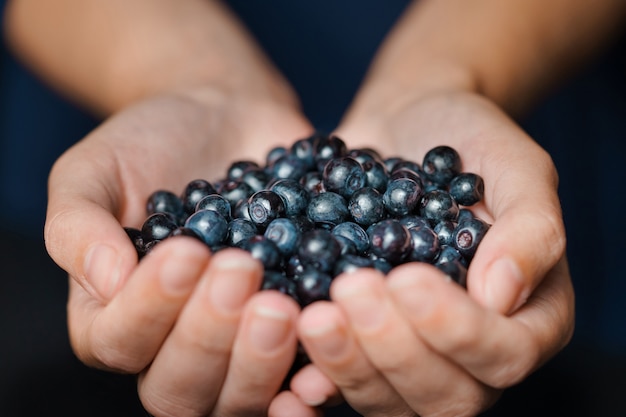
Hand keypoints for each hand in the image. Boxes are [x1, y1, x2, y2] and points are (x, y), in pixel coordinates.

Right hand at [44, 87, 311, 415]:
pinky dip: (315, 375)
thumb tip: (106, 281)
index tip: (187, 251)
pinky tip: (324, 350)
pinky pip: (300, 374)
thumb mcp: (96, 169)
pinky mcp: (289, 329)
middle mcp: (173, 343)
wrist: (228, 118)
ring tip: (281, 305)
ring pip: (238, 397)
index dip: (150, 309)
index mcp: (115, 314)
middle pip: (180, 389)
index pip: (119, 341)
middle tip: (241, 270)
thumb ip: (77, 225)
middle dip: (208, 338)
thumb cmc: (151, 143)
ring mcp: (235, 344)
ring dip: (258, 363)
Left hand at [280, 90, 573, 415]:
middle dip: (394, 349)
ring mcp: (415, 350)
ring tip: (313, 315)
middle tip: (352, 290)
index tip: (408, 277)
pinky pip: (346, 379)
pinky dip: (319, 374)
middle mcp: (472, 348)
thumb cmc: (469, 138)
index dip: (457, 330)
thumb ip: (530, 228)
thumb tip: (502, 296)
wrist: (404, 123)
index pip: (504, 354)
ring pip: (390, 399)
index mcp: (526, 315)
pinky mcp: (365, 341)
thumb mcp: (515, 165)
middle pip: (445, 395)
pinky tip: (292, 356)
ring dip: (350, 365)